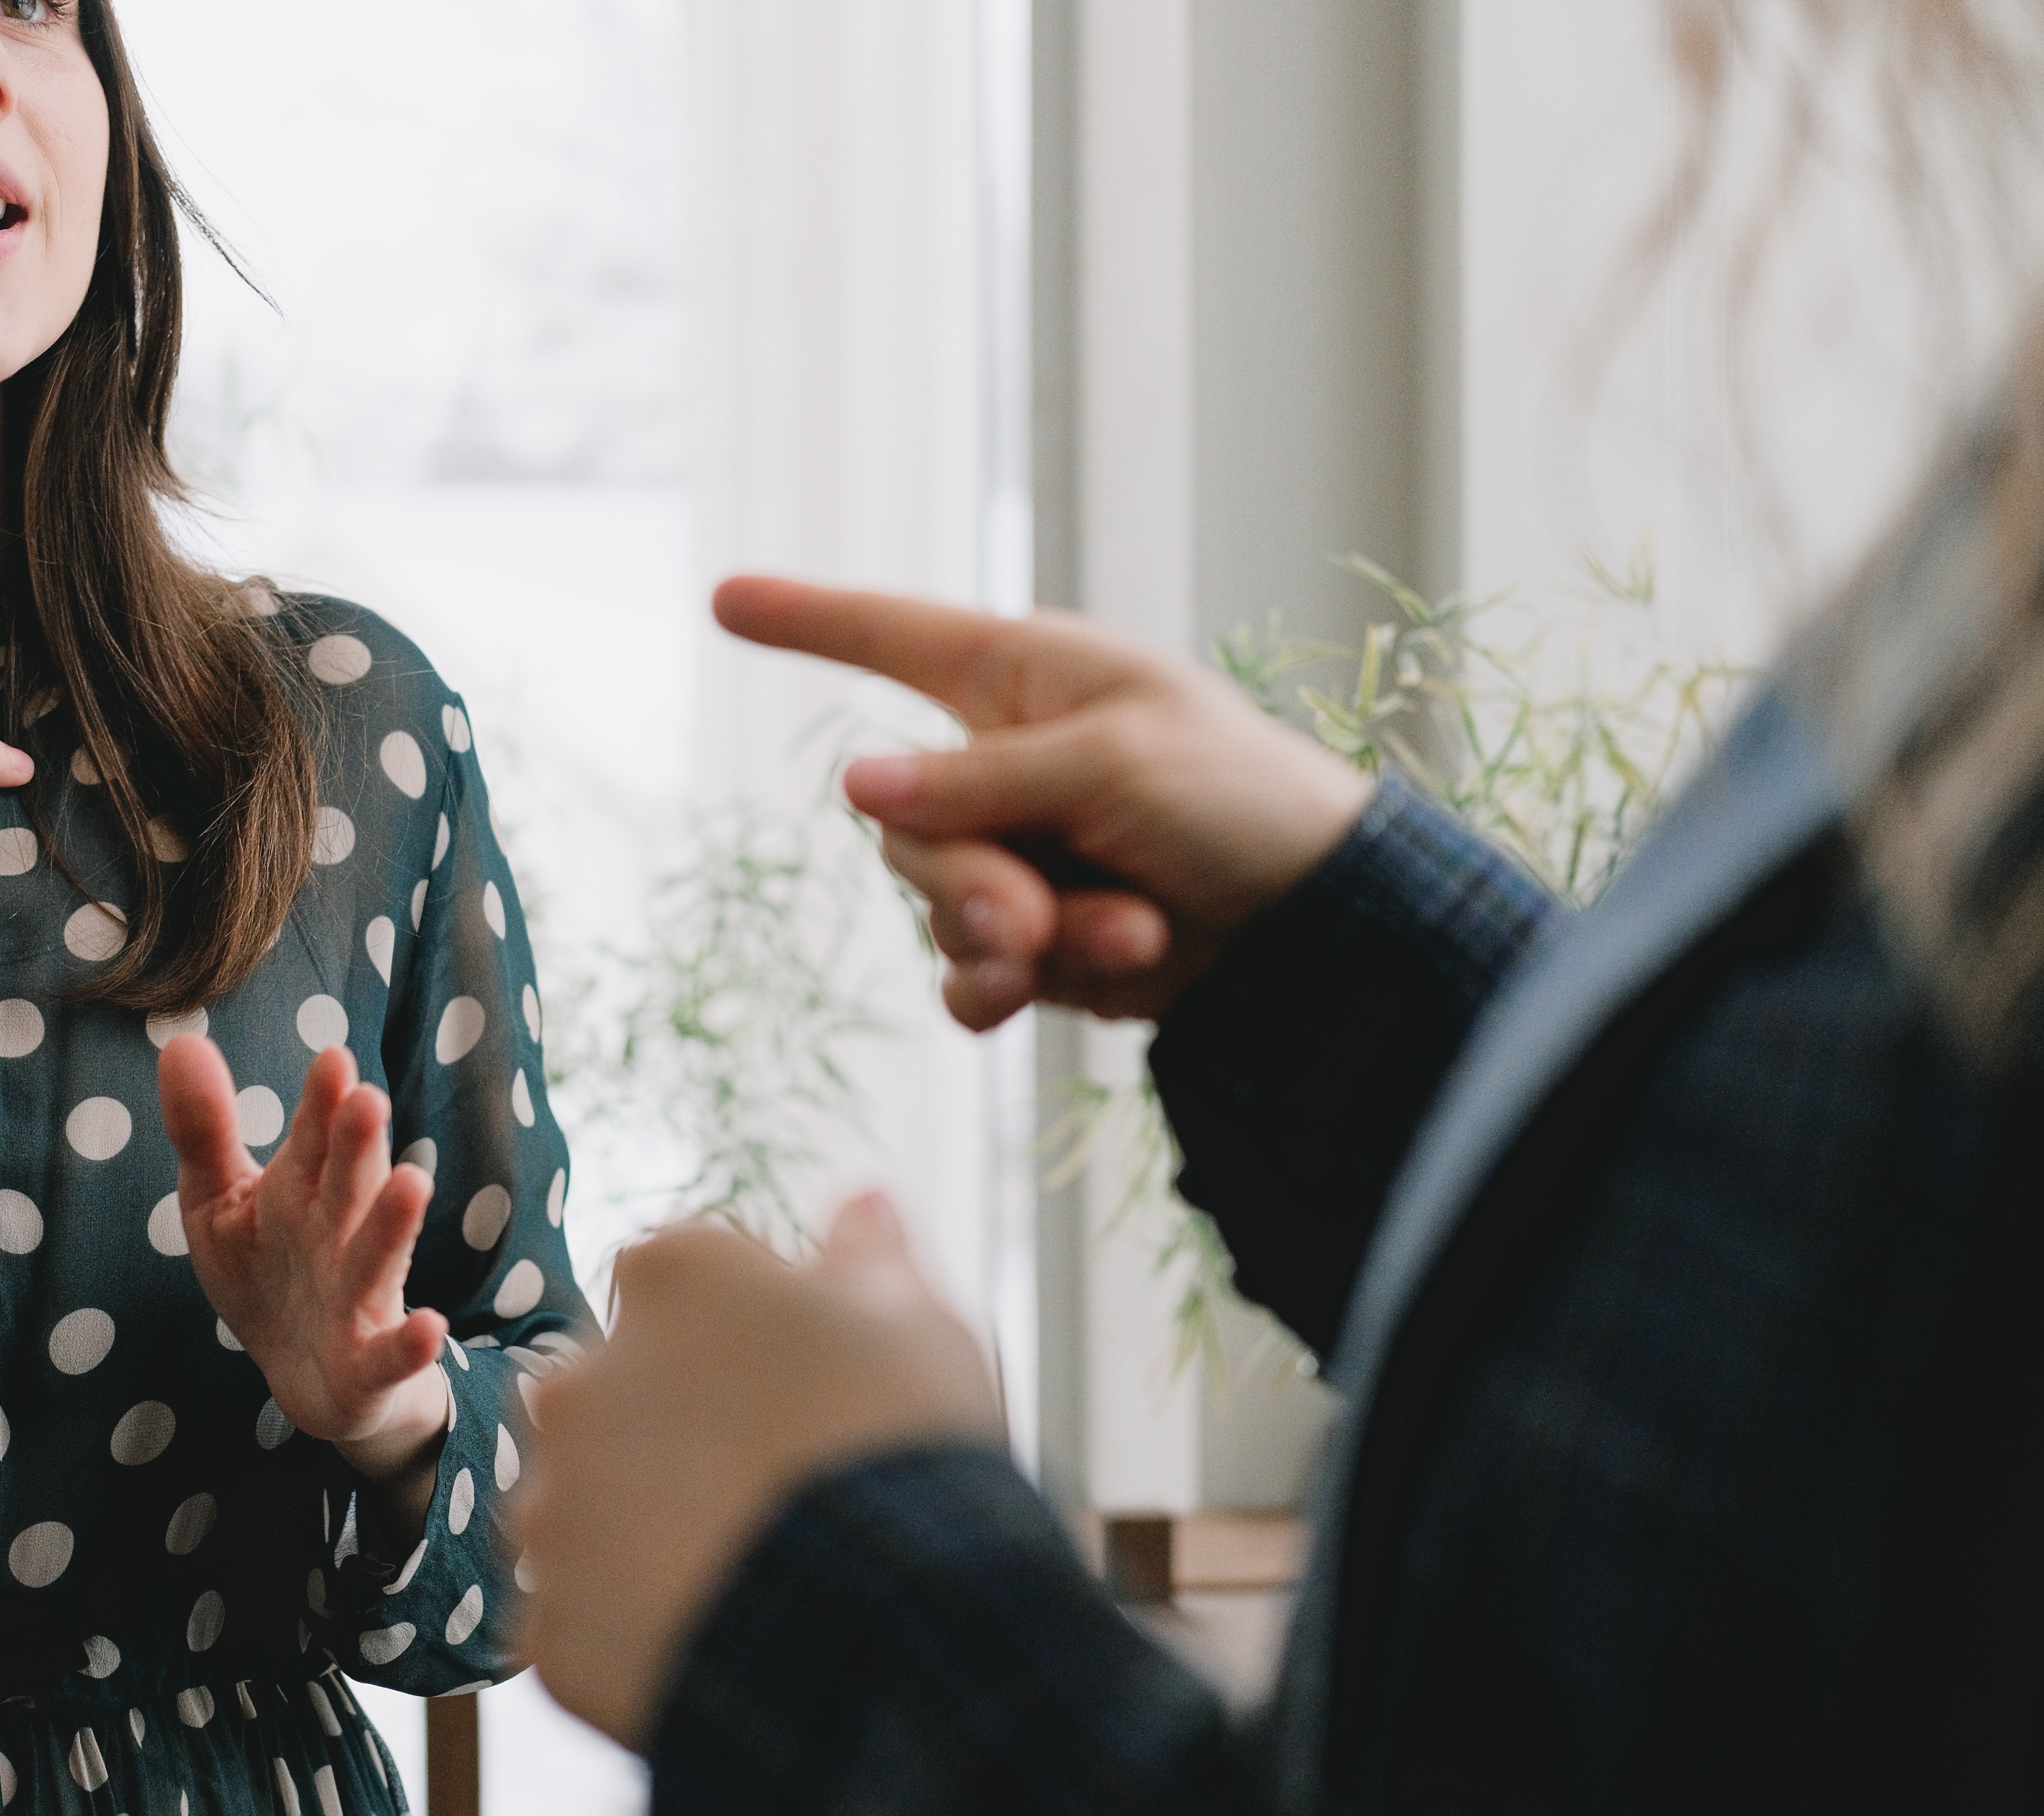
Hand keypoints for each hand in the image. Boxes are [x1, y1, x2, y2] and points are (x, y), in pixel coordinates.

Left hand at [158, 1041, 452, 1507]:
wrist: (307, 1377)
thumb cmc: (266, 1271)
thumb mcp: (218, 1201)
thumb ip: (204, 1129)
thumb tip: (181, 1041)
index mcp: (303, 1190)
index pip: (314, 1138)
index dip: (322, 1102)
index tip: (331, 1060)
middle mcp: (339, 1235)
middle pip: (349, 1185)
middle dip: (358, 1146)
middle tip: (366, 1099)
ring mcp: (358, 1299)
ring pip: (376, 1258)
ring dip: (393, 1224)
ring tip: (413, 1182)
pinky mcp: (369, 1363)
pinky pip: (391, 1354)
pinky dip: (412, 1345)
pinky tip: (430, 1327)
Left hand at [515, 1195, 1003, 1749]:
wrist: (883, 1630)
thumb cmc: (903, 1448)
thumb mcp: (916, 1322)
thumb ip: (869, 1255)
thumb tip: (863, 1202)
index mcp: (669, 1275)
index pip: (686, 1280)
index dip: (750, 1332)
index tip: (806, 1381)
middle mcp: (580, 1375)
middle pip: (621, 1387)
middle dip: (681, 1424)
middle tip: (776, 1482)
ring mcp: (553, 1503)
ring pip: (590, 1502)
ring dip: (645, 1523)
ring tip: (747, 1566)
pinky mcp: (548, 1621)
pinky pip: (586, 1614)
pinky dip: (634, 1624)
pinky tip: (715, 1630)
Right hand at [715, 576, 1373, 1030]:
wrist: (1318, 922)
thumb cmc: (1238, 798)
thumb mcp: (1111, 764)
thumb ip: (979, 781)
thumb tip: (855, 784)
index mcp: (1022, 678)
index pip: (891, 637)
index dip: (808, 619)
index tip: (726, 597)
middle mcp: (1001, 762)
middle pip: (902, 825)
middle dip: (969, 882)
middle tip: (1037, 919)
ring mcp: (1015, 854)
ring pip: (935, 907)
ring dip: (1017, 938)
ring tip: (1124, 936)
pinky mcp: (1035, 941)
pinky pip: (963, 972)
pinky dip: (1004, 989)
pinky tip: (1058, 989)